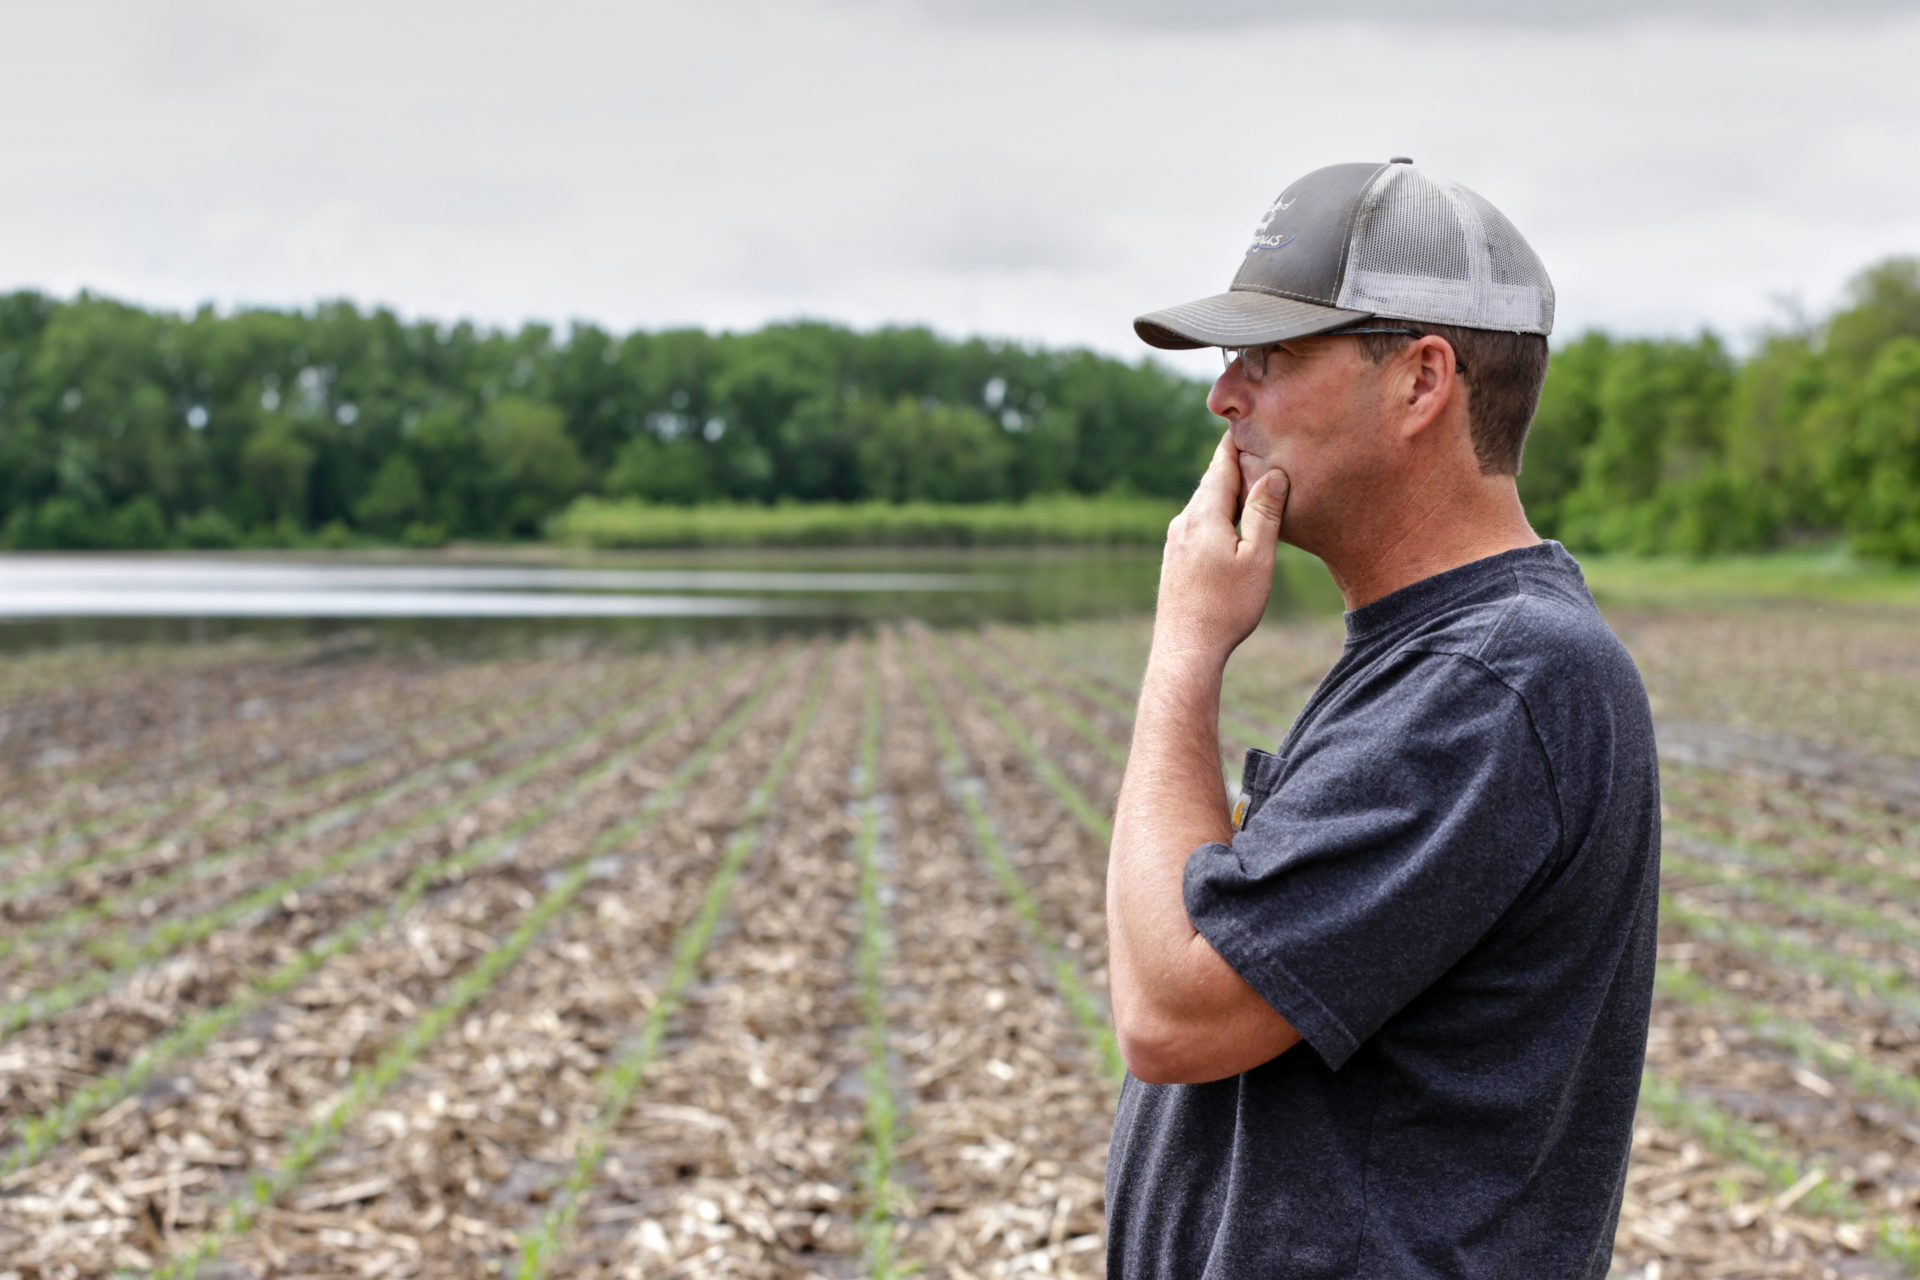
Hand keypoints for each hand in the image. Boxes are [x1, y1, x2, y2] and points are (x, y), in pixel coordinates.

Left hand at [1153, 430, 1289, 664]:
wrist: (1185, 649)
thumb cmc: (1227, 607)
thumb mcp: (1257, 559)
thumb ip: (1265, 513)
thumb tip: (1273, 473)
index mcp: (1204, 515)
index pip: (1221, 465)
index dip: (1236, 441)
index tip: (1249, 418)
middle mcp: (1183, 521)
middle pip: (1212, 481)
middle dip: (1234, 462)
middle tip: (1255, 438)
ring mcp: (1175, 540)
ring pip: (1204, 502)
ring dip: (1227, 489)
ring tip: (1251, 476)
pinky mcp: (1174, 558)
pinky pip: (1198, 522)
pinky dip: (1217, 511)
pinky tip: (1231, 520)